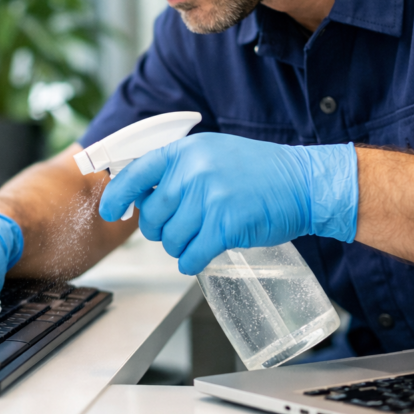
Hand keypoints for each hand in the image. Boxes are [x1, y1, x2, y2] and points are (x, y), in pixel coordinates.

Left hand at [98, 133, 356, 274]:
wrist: (302, 182)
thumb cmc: (257, 172)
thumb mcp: (211, 154)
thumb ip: (177, 170)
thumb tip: (139, 195)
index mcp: (185, 152)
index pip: (136, 174)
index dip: (117, 196)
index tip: (110, 212)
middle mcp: (193, 172)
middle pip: (153, 217)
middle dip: (162, 230)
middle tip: (183, 226)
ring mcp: (209, 199)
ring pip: (171, 240)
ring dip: (181, 246)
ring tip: (201, 236)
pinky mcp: (225, 225)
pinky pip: (191, 256)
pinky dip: (192, 261)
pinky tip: (203, 255)